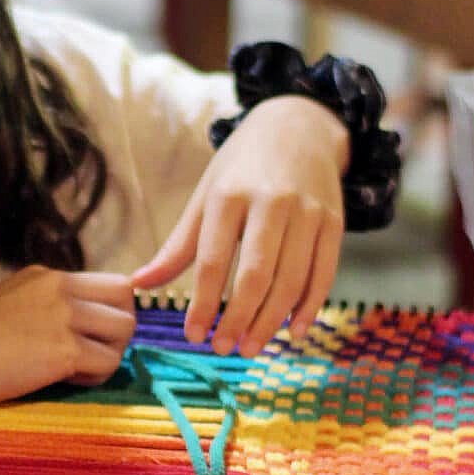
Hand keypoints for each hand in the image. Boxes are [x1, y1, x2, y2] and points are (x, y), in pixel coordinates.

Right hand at [0, 265, 135, 407]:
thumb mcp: (10, 301)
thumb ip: (44, 303)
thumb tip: (75, 325)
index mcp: (47, 275)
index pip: (109, 281)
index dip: (111, 310)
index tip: (95, 333)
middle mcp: (60, 287)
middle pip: (126, 297)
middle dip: (119, 328)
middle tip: (96, 351)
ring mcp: (63, 316)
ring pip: (123, 330)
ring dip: (110, 353)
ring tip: (80, 369)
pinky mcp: (64, 349)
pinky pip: (107, 363)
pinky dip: (95, 377)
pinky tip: (66, 380)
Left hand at [132, 95, 347, 357]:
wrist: (298, 125)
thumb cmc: (241, 168)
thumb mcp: (206, 195)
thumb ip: (178, 245)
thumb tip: (139, 284)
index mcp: (229, 195)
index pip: (212, 260)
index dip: (202, 303)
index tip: (193, 335)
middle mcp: (271, 202)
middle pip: (255, 274)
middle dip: (238, 319)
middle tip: (223, 349)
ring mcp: (308, 212)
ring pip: (291, 280)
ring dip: (271, 321)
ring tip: (251, 347)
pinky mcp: (334, 221)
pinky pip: (323, 273)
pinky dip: (309, 307)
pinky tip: (293, 331)